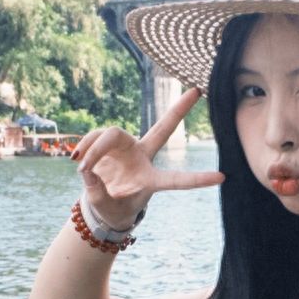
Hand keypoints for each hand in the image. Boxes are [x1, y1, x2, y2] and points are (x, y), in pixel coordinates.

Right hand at [72, 87, 223, 229]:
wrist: (102, 203)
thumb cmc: (111, 208)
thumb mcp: (105, 206)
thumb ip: (98, 191)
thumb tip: (88, 170)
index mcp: (150, 180)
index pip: (176, 179)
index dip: (197, 180)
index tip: (222, 178)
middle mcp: (143, 158)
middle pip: (163, 129)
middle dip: (179, 109)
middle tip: (197, 90)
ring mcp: (127, 148)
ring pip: (111, 134)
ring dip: (93, 148)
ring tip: (80, 166)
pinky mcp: (109, 143)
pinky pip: (95, 137)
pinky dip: (85, 147)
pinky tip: (75, 158)